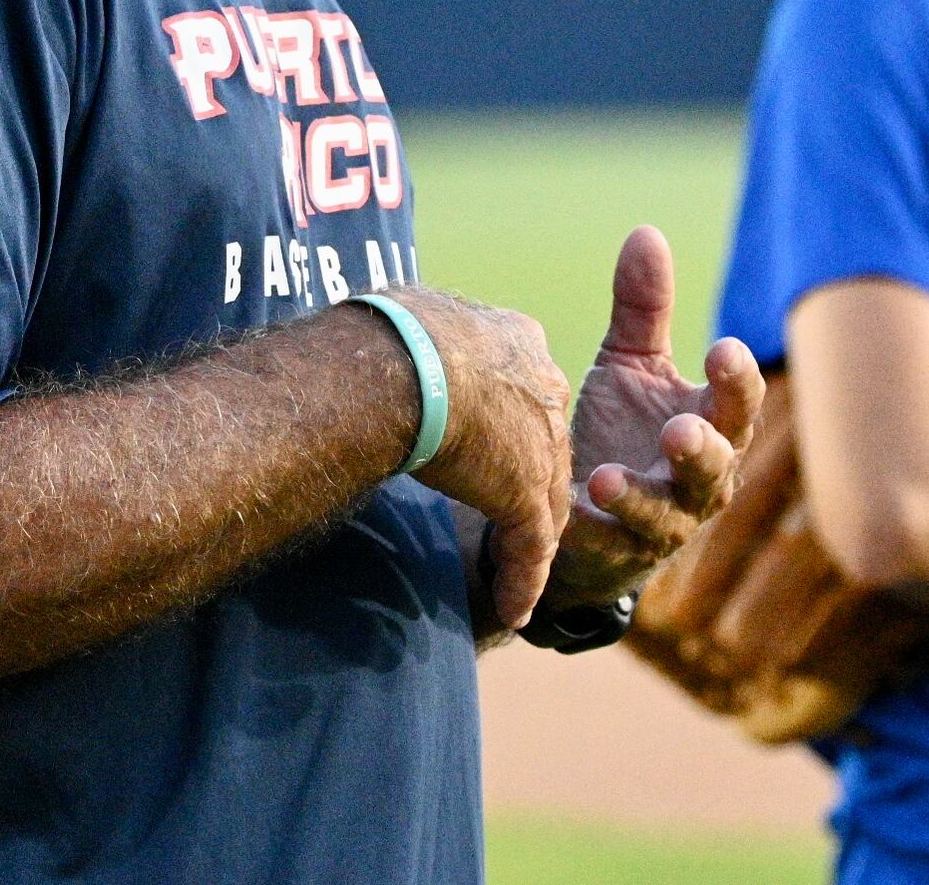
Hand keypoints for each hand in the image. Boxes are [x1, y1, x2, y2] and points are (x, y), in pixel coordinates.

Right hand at [390, 289, 573, 630]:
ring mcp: (541, 443)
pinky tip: (513, 608)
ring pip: (545, 501)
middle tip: (511, 514)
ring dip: (530, 539)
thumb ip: (418, 340)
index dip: (514, 425)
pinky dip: (522, 579)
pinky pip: (531, 547)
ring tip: (517, 573)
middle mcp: (543, 386)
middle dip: (530, 480)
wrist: (404, 362)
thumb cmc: (390, 333)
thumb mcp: (413, 321)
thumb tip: (382, 335)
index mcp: (517, 341)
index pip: (525, 394)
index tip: (493, 445)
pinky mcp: (526, 492)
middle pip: (545, 446)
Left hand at [545, 227, 763, 608]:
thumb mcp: (632, 363)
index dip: (737, 379)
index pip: (739, 402)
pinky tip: (564, 512)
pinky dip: (587, 531)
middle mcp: (698, 479)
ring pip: (664, 516)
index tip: (723, 348)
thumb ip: (643, 308)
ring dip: (639, 497)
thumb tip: (646, 232)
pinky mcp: (615, 550)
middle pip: (716, 467)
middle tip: (679, 431)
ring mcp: (660, 520)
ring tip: (606, 478)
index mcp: (710, 423)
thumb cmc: (623, 424)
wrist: (583, 504)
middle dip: (701, 451)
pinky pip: (605, 544)